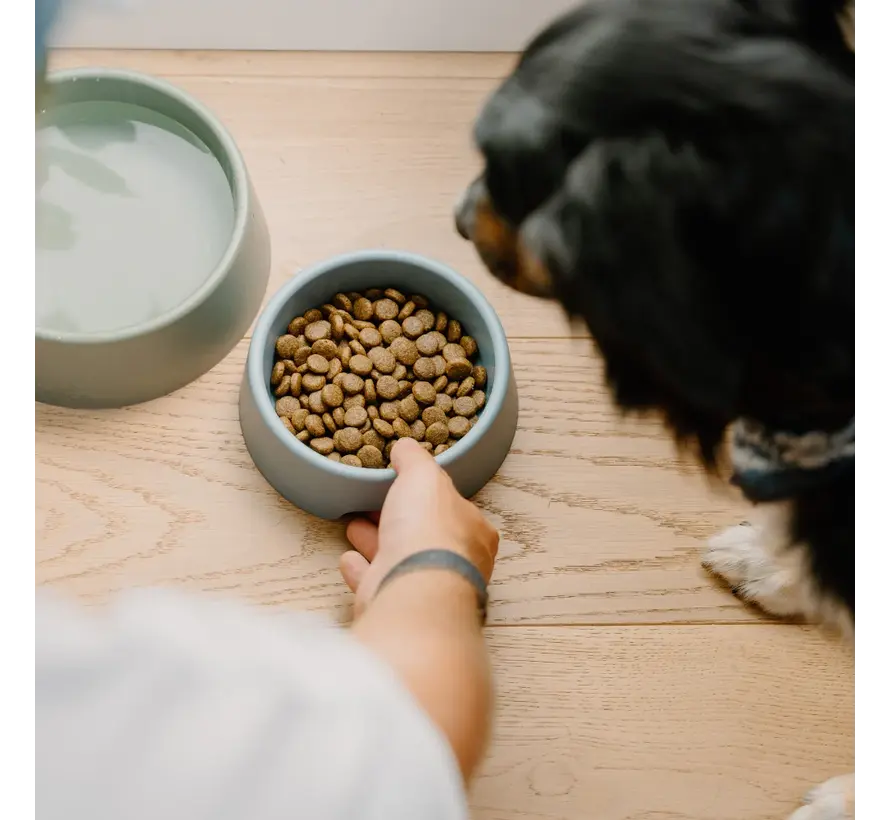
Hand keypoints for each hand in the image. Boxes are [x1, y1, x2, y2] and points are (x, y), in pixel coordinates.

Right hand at [340, 438, 498, 616]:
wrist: (414, 588)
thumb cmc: (429, 529)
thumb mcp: (423, 475)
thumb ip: (414, 458)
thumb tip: (405, 447)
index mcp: (474, 531)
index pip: (451, 506)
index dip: (426, 493)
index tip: (402, 483)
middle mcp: (455, 562)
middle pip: (422, 534)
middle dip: (397, 517)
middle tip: (373, 504)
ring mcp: (425, 587)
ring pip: (397, 559)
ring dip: (375, 541)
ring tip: (354, 526)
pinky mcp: (397, 605)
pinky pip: (376, 583)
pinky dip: (362, 570)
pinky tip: (349, 560)